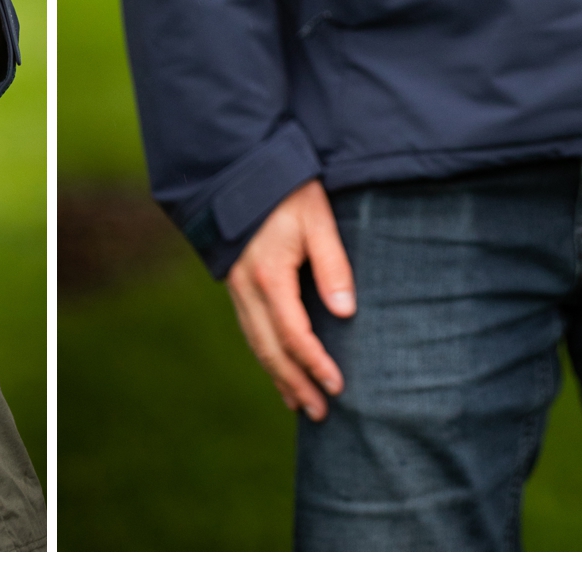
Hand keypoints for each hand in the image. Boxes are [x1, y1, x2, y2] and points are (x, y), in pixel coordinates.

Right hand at [224, 179, 353, 420]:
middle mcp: (247, 288)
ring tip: (301, 404)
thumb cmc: (286, 191)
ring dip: (278, 376)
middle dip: (295, 384)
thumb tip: (346, 313)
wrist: (241, 168)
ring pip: (256, 343)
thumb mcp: (317, 219)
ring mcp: (237, 287)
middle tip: (321, 412)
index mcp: (270, 276)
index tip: (337, 385)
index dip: (315, 364)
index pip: (293, 334)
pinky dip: (265, 355)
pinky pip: (249, 329)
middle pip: (269, 350)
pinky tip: (278, 369)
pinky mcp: (236, 283)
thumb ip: (333, 264)